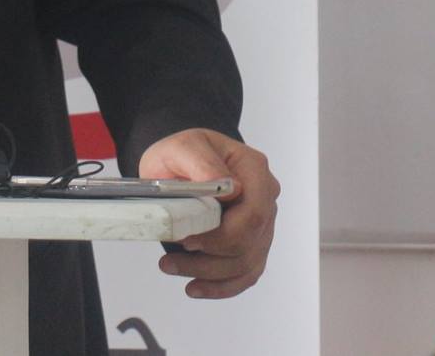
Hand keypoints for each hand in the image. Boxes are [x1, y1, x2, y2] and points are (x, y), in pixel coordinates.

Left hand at [139, 127, 277, 298]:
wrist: (182, 163)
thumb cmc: (184, 153)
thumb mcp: (182, 147)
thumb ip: (201, 162)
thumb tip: (225, 186)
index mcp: (254, 169)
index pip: (253, 213)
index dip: (221, 234)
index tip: (187, 239)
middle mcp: (265, 198)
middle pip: (250, 242)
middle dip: (209, 257)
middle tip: (171, 258)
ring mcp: (263, 224)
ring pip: (245, 263)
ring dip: (207, 273)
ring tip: (170, 267)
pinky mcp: (253, 244)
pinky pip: (245, 274)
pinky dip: (221, 286)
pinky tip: (195, 287)